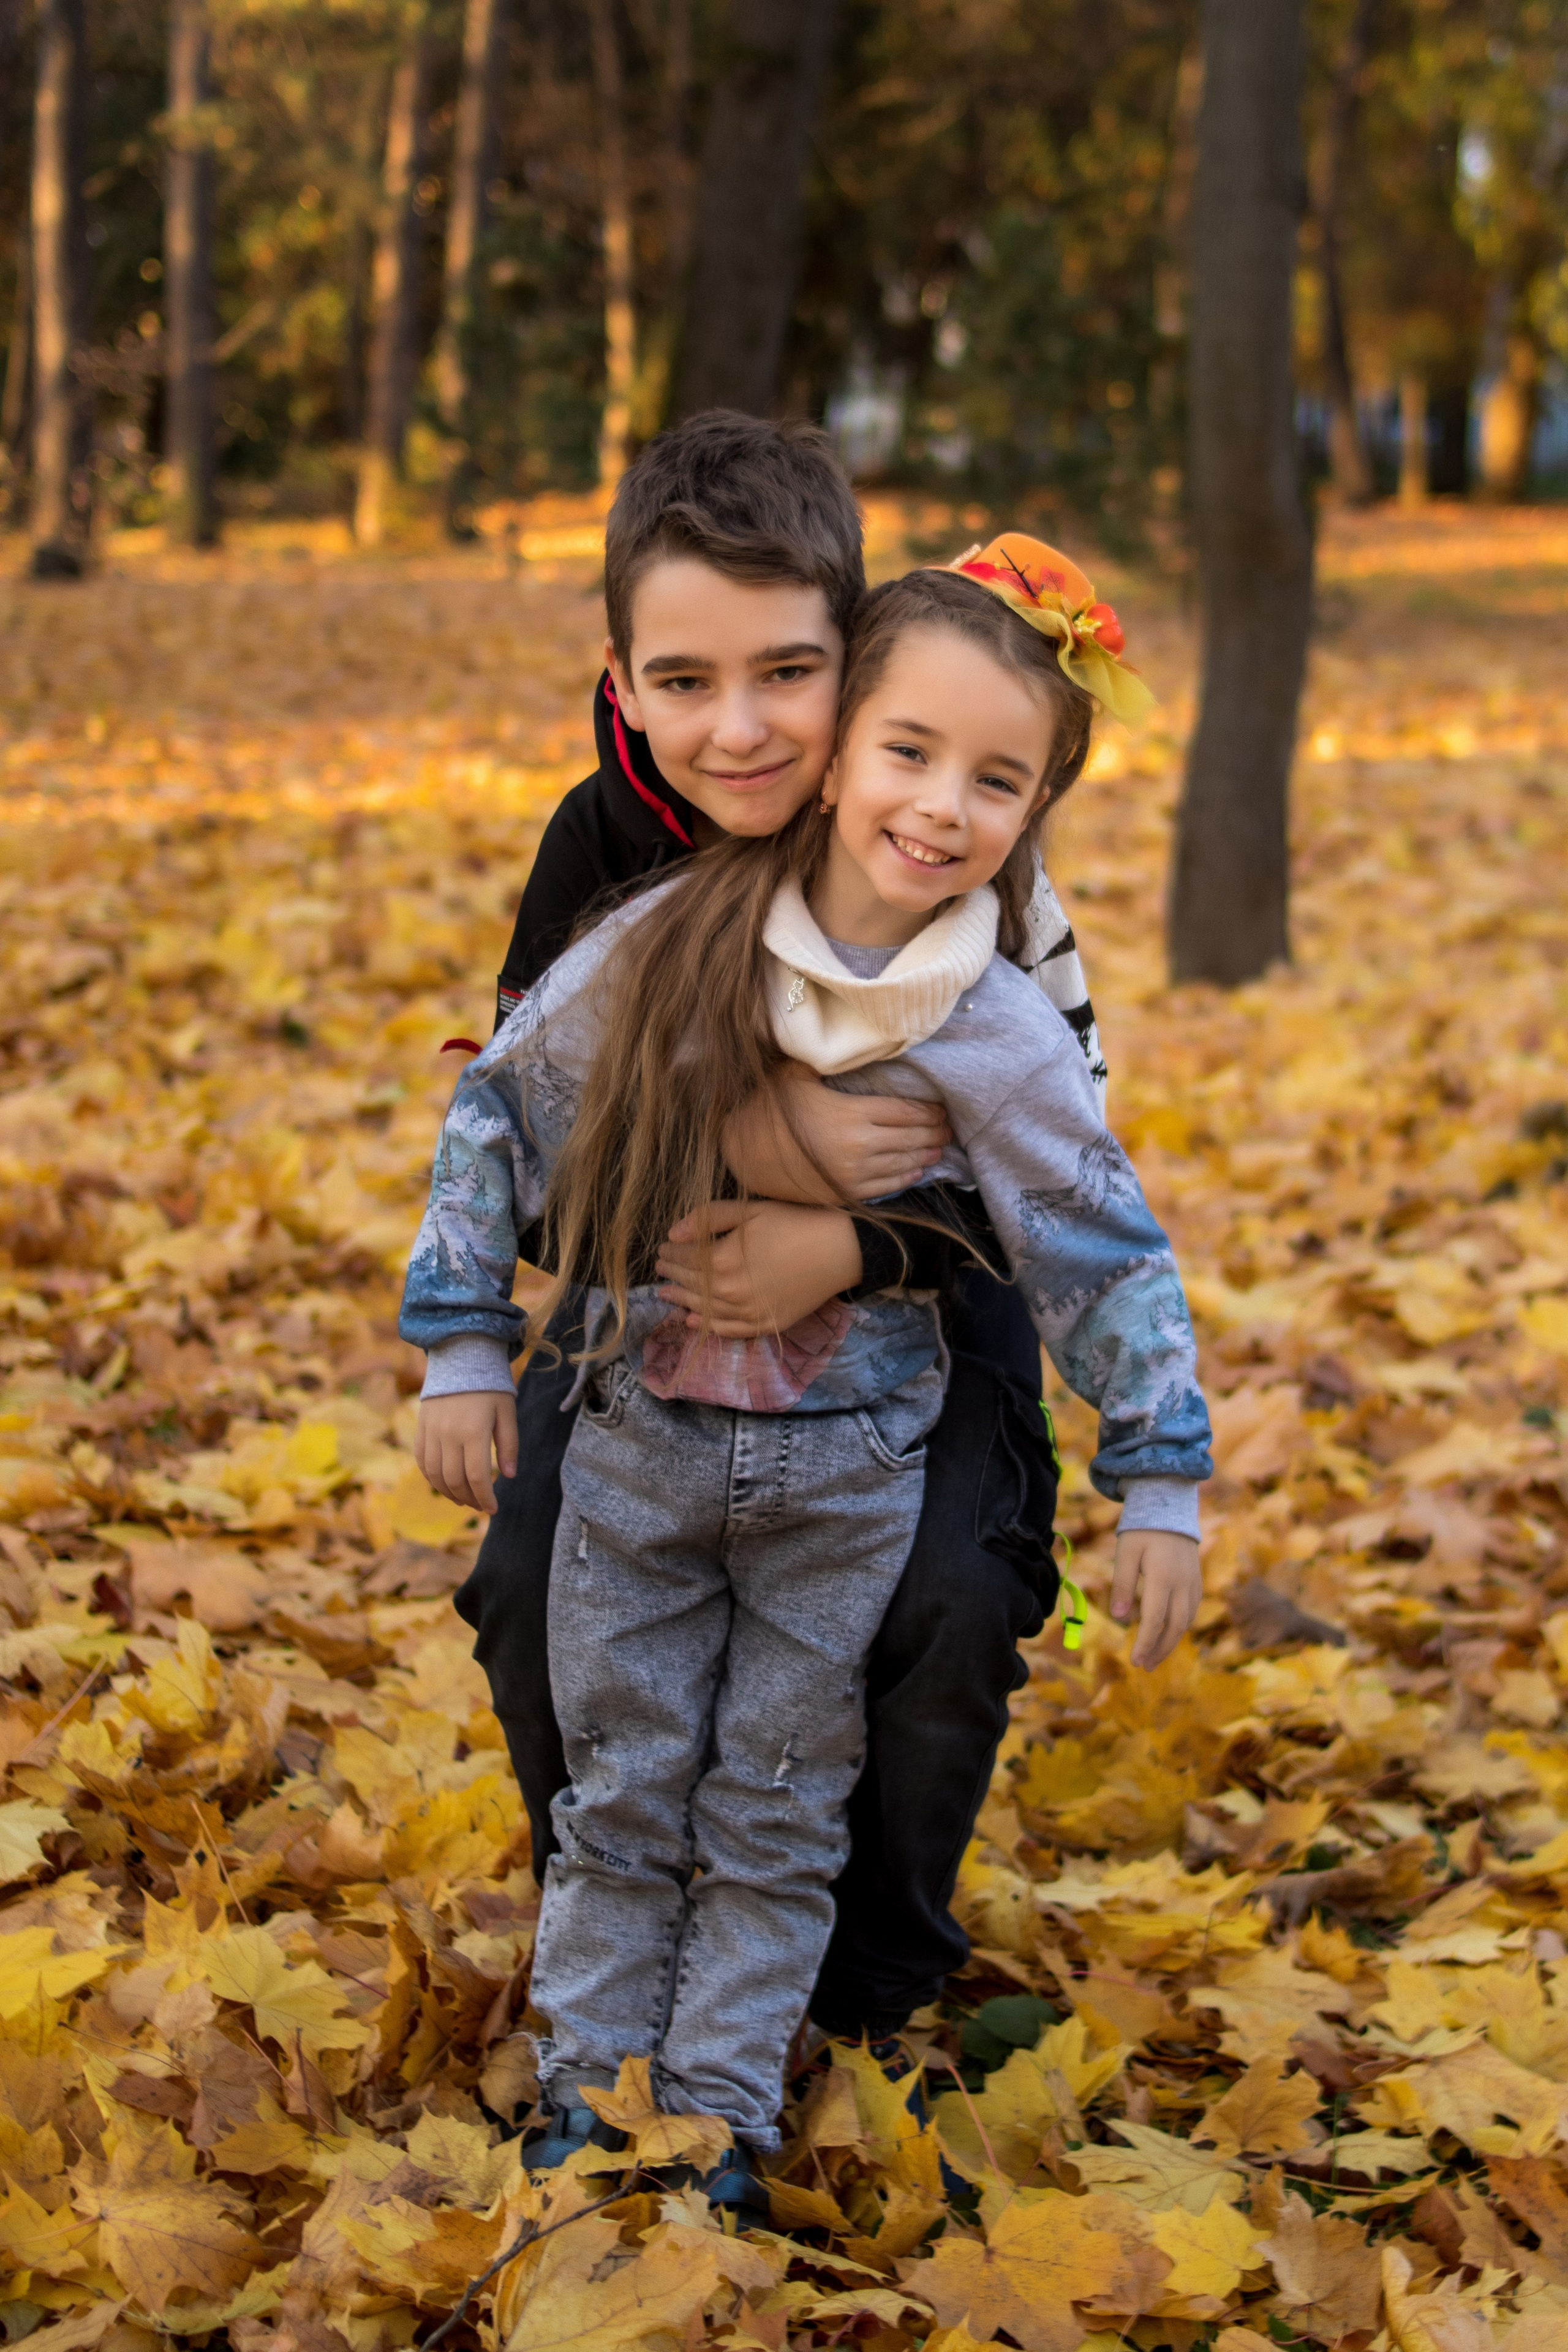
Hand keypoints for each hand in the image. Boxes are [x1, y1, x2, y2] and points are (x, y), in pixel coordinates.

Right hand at [415, 1391, 517, 1515]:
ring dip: (449, 1492)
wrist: (460, 1358)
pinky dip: (431, 1478)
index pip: (476, 1476)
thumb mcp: (507, 1412)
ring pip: (435, 1474)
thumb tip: (509, 1476)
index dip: (484, 1498)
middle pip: (454, 1479)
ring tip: (463, 1500)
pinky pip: (422, 1461)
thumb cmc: (490, 1386)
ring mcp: (431, 1432)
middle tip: (480, 1506)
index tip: (493, 1509)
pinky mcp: (421, 1428)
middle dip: (469, 1498)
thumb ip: (509, 1445)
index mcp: (473, 1431)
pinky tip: (444, 1485)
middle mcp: (448, 1434)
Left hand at [656, 1200, 863, 1336]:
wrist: (839, 1250)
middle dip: (671, 1275)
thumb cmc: (795, 1222)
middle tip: (660, 1269)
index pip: (684, 1259)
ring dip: (680, 1301)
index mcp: (722, 1260)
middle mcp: (729, 1292)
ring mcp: (747, 1313)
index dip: (669, 1253)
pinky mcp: (765, 1325)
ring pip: (703, 1311)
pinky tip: (692, 1321)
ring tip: (665, 1295)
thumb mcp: (750, 1210)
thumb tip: (673, 1234)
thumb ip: (708, 1218)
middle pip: (690, 1285)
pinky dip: (707, 1327)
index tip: (662, 1248)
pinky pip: (728, 1330)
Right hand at [722, 1062, 949, 1204]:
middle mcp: (859, 1148)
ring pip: (904, 1164)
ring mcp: (854, 1175)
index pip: (905, 1112)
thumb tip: (846, 1040)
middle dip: (934, 1133)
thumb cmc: (767, 1111)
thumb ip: (824, 1061)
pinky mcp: (845, 1194)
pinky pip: (887, 1187)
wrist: (742, 1156)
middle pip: (911, 1139)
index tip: (941, 1108)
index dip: (928, 1111)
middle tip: (949, 1128)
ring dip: (925, 1156)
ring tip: (939, 1148)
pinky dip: (906, 1178)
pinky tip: (916, 1171)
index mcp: (851, 1115)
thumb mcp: (794, 1076)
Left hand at [1109, 1530, 1201, 1669]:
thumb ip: (1122, 1584)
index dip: (1145, 1643)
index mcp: (1163, 1577)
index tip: (1135, 1661)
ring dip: (1171, 1642)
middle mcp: (1183, 1583)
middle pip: (1176, 1627)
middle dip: (1160, 1650)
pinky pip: (1192, 1610)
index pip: (1154, 1620)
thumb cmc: (1142, 1528)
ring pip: (1187, 1621)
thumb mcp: (1126, 1552)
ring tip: (1155, 1656)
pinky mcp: (1197, 1579)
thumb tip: (1118, 1618)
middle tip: (1145, 1666)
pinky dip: (1181, 1626)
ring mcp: (1193, 1581)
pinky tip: (1169, 1633)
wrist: (1169, 1503)